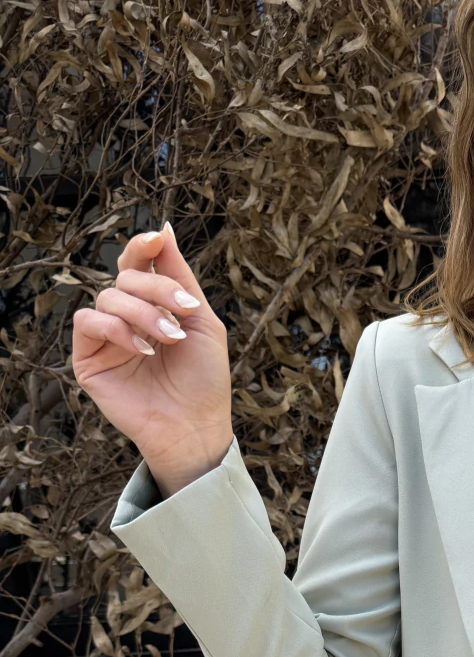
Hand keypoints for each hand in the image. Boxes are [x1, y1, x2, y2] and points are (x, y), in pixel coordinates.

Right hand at [72, 222, 231, 496]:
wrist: (195, 426)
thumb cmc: (204, 380)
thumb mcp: (202, 321)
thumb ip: (180, 276)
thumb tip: (163, 230)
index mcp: (153, 306)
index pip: (137, 265)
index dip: (142, 248)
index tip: (155, 240)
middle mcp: (127, 318)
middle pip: (125, 278)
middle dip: (156, 289)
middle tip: (183, 313)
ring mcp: (106, 338)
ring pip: (108, 297)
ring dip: (142, 313)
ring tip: (169, 338)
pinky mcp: (88, 359)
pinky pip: (86, 322)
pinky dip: (116, 329)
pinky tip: (143, 349)